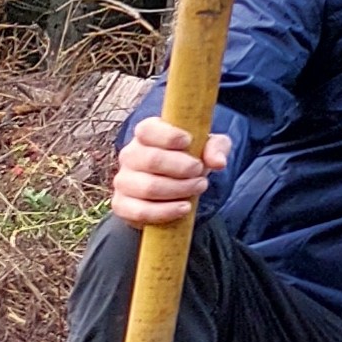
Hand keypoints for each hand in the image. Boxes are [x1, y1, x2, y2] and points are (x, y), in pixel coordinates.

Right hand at [110, 116, 228, 226]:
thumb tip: (218, 162)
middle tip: (200, 172)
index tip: (188, 142)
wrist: (177, 190)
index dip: (169, 136)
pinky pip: (140, 211)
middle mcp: (130, 155)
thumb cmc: (191, 160)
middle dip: (182, 167)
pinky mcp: (122, 205)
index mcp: (146, 135)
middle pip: (151, 159)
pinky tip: (185, 207)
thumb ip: (216, 148)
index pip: (147, 130)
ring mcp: (123, 181)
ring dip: (179, 189)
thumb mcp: (209, 148)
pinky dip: (166, 211)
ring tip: (199, 187)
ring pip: (148, 187)